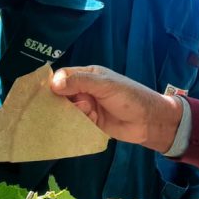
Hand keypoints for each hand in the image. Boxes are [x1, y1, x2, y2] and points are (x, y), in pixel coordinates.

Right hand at [50, 66, 182, 152]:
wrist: (149, 121)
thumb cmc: (130, 97)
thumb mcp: (105, 85)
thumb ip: (80, 82)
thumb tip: (54, 84)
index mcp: (89, 75)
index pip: (64, 76)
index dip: (55, 84)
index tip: (49, 93)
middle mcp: (86, 90)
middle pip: (62, 95)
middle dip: (61, 102)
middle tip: (63, 107)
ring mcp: (88, 107)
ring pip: (68, 110)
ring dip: (72, 113)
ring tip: (88, 112)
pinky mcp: (91, 123)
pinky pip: (76, 123)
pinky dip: (78, 123)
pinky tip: (88, 122)